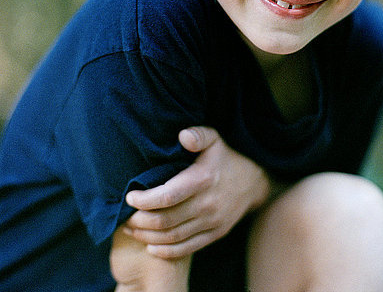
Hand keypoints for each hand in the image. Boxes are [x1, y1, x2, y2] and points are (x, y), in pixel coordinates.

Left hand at [124, 127, 270, 258]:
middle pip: (165, 220)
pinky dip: (166, 251)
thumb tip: (182, 136)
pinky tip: (151, 245)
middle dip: (140, 221)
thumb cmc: (225, 158)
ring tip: (132, 230)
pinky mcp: (215, 233)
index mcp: (203, 179)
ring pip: (172, 237)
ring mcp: (212, 221)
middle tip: (125, 216)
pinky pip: (186, 248)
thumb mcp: (214, 139)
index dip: (144, 200)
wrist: (254, 181)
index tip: (130, 197)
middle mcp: (207, 204)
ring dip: (148, 236)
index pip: (167, 196)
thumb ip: (198, 135)